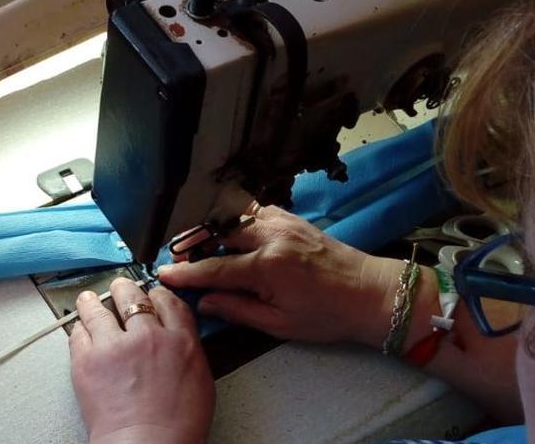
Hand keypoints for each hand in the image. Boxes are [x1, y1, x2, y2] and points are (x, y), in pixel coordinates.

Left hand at [69, 278, 214, 443]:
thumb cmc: (176, 427)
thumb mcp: (200, 383)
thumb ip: (187, 352)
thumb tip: (178, 341)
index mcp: (180, 341)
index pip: (168, 301)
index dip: (157, 294)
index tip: (151, 295)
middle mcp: (148, 336)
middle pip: (132, 297)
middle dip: (124, 290)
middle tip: (119, 289)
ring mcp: (114, 345)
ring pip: (98, 308)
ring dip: (92, 302)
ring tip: (87, 300)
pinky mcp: (87, 359)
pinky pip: (77, 332)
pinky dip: (78, 329)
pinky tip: (79, 328)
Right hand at [159, 205, 403, 346]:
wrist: (371, 293)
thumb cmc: (328, 315)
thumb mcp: (280, 323)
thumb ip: (237, 309)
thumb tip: (204, 302)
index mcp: (267, 267)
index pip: (214, 268)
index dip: (185, 273)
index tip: (163, 274)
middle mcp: (271, 237)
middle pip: (217, 232)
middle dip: (192, 243)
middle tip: (176, 256)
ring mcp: (282, 222)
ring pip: (233, 216)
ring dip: (211, 228)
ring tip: (196, 243)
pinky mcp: (291, 218)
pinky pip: (253, 211)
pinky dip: (235, 219)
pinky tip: (228, 232)